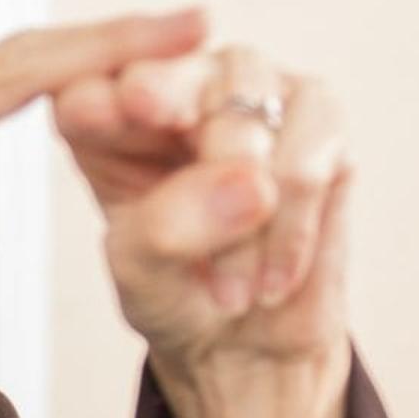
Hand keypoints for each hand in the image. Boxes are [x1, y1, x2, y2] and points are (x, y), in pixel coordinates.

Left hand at [54, 37, 353, 377]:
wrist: (242, 339)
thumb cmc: (174, 288)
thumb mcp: (140, 270)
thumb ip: (168, 223)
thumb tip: (251, 183)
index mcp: (107, 108)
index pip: (99, 78)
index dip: (116, 89)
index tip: (134, 103)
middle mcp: (182, 81)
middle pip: (189, 79)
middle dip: (201, 170)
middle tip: (195, 244)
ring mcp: (256, 89)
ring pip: (254, 118)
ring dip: (246, 219)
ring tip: (231, 293)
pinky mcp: (319, 119)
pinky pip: (309, 158)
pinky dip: (289, 230)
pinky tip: (272, 280)